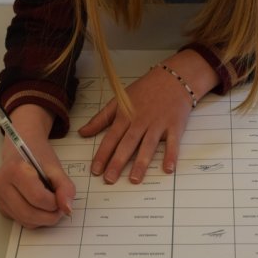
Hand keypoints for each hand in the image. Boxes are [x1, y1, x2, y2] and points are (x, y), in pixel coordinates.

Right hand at [0, 104, 74, 228]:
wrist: (21, 146)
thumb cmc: (38, 154)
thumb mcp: (54, 166)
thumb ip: (64, 186)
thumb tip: (67, 209)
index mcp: (14, 170)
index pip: (38, 198)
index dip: (55, 203)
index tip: (62, 197)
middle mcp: (0, 185)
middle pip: (29, 213)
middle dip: (49, 216)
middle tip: (60, 208)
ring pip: (24, 221)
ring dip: (43, 220)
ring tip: (52, 207)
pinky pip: (20, 220)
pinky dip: (34, 219)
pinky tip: (40, 207)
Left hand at [79, 50, 218, 183]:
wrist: (173, 78)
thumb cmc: (145, 90)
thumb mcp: (119, 100)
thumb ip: (101, 118)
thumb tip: (82, 133)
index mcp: (126, 115)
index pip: (111, 137)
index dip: (103, 154)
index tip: (95, 170)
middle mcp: (141, 121)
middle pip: (127, 143)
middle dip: (118, 162)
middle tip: (110, 179)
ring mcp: (158, 123)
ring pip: (148, 145)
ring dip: (141, 163)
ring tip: (134, 180)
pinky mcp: (175, 125)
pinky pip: (173, 142)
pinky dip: (171, 155)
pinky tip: (167, 169)